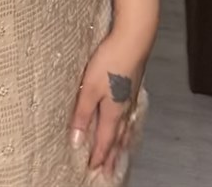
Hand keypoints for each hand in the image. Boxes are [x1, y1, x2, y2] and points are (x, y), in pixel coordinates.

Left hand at [69, 27, 150, 177]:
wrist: (134, 38)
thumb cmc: (111, 61)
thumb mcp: (90, 87)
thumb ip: (82, 113)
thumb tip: (76, 140)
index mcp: (113, 112)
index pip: (104, 141)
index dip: (98, 156)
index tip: (93, 170)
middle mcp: (124, 109)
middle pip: (117, 139)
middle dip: (111, 156)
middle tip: (109, 172)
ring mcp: (131, 97)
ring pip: (126, 128)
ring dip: (121, 144)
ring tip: (119, 154)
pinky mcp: (133, 86)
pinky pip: (130, 115)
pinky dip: (127, 127)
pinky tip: (127, 121)